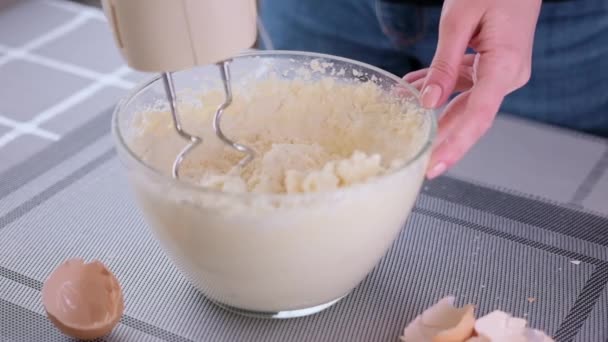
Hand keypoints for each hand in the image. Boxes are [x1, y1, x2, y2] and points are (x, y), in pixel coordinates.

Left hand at [404, 0, 541, 178]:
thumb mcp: (458, 21)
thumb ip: (444, 64)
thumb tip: (429, 102)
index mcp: (504, 65)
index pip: (478, 117)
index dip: (455, 145)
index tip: (435, 165)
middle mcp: (509, 74)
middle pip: (472, 117)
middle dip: (444, 140)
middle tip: (421, 164)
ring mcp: (503, 71)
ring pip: (465, 101)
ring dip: (435, 107)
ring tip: (405, 114)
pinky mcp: (495, 64)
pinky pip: (467, 83)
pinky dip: (443, 85)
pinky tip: (418, 85)